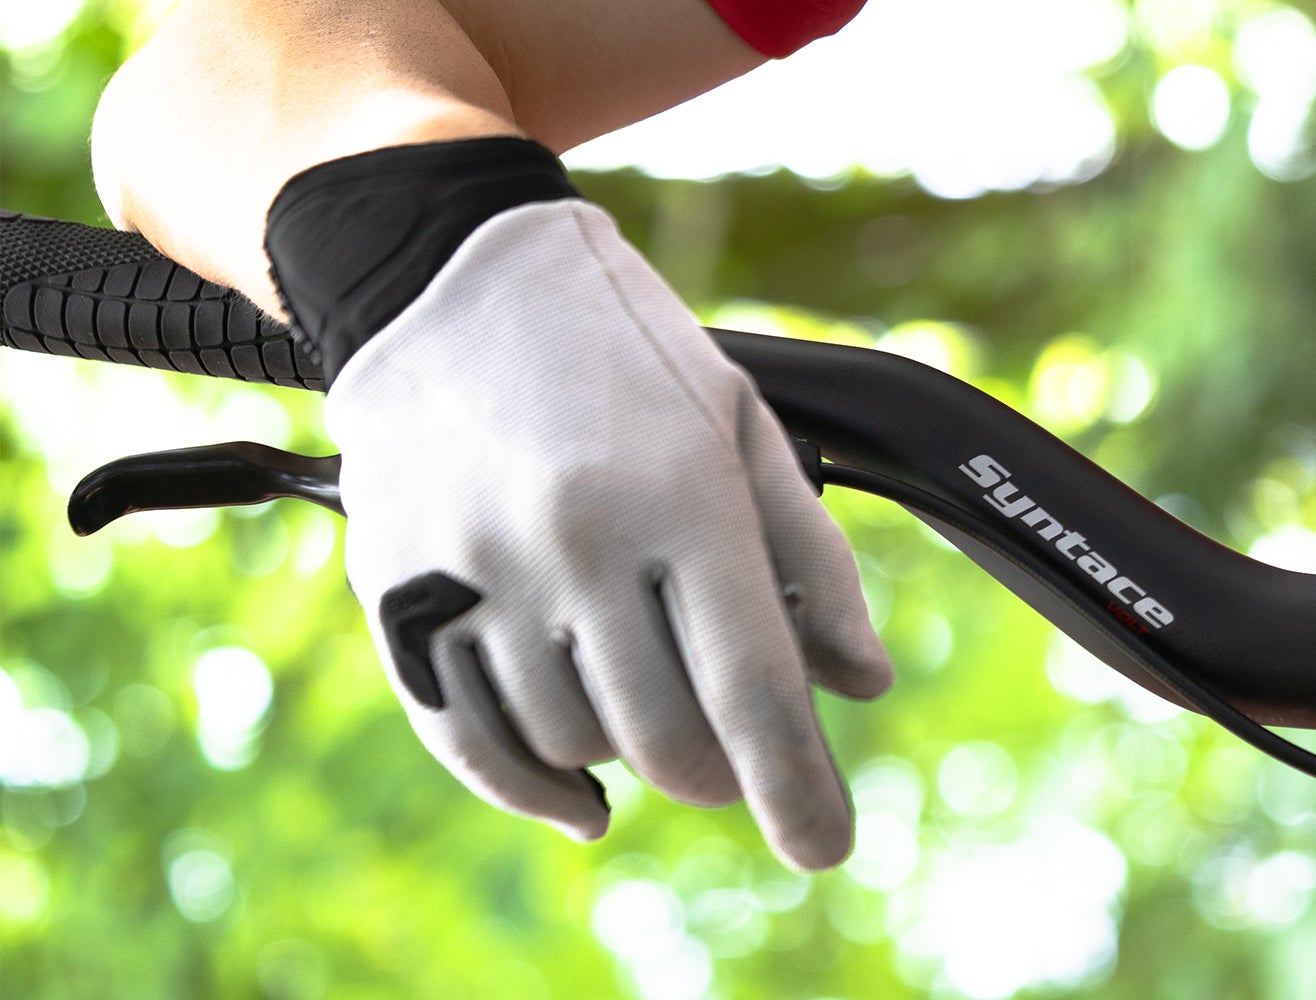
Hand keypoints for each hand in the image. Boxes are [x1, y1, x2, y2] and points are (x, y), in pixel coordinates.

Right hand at [322, 195, 892, 869]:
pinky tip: (582, 798)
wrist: (447, 275)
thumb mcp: (744, 425)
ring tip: (644, 689)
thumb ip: (809, 561)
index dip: (797, 786)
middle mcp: (576, 541)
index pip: (753, 688)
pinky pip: (471, 741)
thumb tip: (861, 684)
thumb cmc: (623, 350)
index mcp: (681, 497)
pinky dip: (534, 788)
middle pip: (668, 739)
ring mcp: (476, 571)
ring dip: (628, 750)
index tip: (824, 845)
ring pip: (576, 744)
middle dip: (720, 770)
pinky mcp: (397, 592)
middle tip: (735, 747)